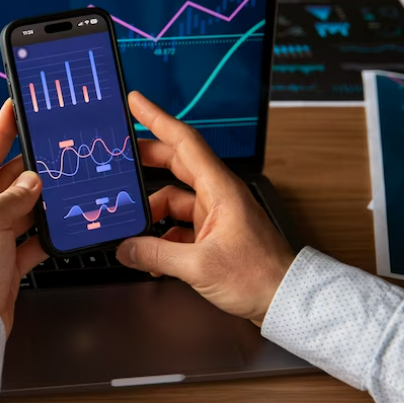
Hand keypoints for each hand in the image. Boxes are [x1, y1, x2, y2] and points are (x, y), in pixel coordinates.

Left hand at [0, 99, 47, 334]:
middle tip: (49, 153)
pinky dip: (44, 234)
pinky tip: (59, 226)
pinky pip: (30, 240)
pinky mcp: (6, 263)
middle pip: (4, 184)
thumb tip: (32, 183)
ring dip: (39, 202)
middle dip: (27, 170)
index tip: (13, 110)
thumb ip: (13, 197)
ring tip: (60, 187)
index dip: (0, 133)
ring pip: (20, 210)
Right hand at [117, 92, 295, 324]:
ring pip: (171, 201)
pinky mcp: (212, 236)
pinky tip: (148, 255)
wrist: (286, 300)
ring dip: (149, 214)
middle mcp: (217, 196)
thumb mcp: (199, 265)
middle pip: (174, 165)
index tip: (136, 103)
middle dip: (144, 161)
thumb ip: (155, 255)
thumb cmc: (259, 276)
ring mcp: (214, 215)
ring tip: (128, 228)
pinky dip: (160, 237)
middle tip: (118, 157)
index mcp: (220, 189)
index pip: (184, 142)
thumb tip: (126, 248)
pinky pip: (177, 227)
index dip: (157, 119)